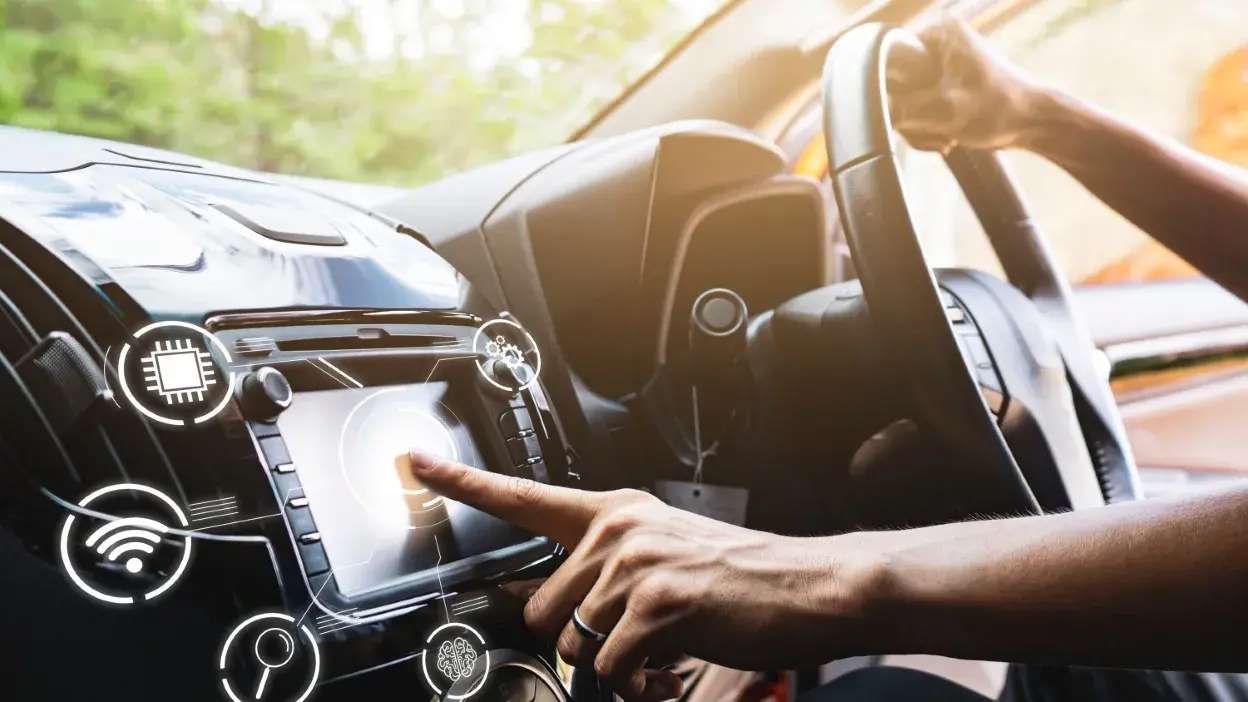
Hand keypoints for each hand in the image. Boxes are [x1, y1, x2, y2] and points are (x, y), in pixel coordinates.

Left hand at [407, 452, 875, 700]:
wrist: (806, 586)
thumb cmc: (738, 576)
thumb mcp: (665, 551)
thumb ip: (607, 569)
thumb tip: (560, 614)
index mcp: (615, 513)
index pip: (523, 496)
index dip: (462, 485)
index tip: (415, 465)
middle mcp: (618, 531)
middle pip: (541, 610)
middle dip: (578, 641)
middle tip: (631, 641)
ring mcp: (636, 564)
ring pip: (573, 643)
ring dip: (611, 665)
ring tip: (658, 651)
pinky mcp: (657, 602)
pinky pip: (608, 667)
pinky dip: (637, 683)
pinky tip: (670, 664)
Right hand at [888, 15, 1053, 152]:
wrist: (1033, 123)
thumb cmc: (999, 108)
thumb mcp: (944, 109)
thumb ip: (902, 110)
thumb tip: (876, 114)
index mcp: (937, 33)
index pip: (887, 60)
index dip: (891, 92)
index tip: (912, 112)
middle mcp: (936, 43)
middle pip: (894, 86)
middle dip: (910, 116)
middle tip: (936, 129)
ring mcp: (938, 66)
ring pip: (903, 103)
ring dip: (920, 127)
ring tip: (945, 137)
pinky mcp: (941, 86)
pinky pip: (916, 111)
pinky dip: (927, 129)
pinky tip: (946, 138)